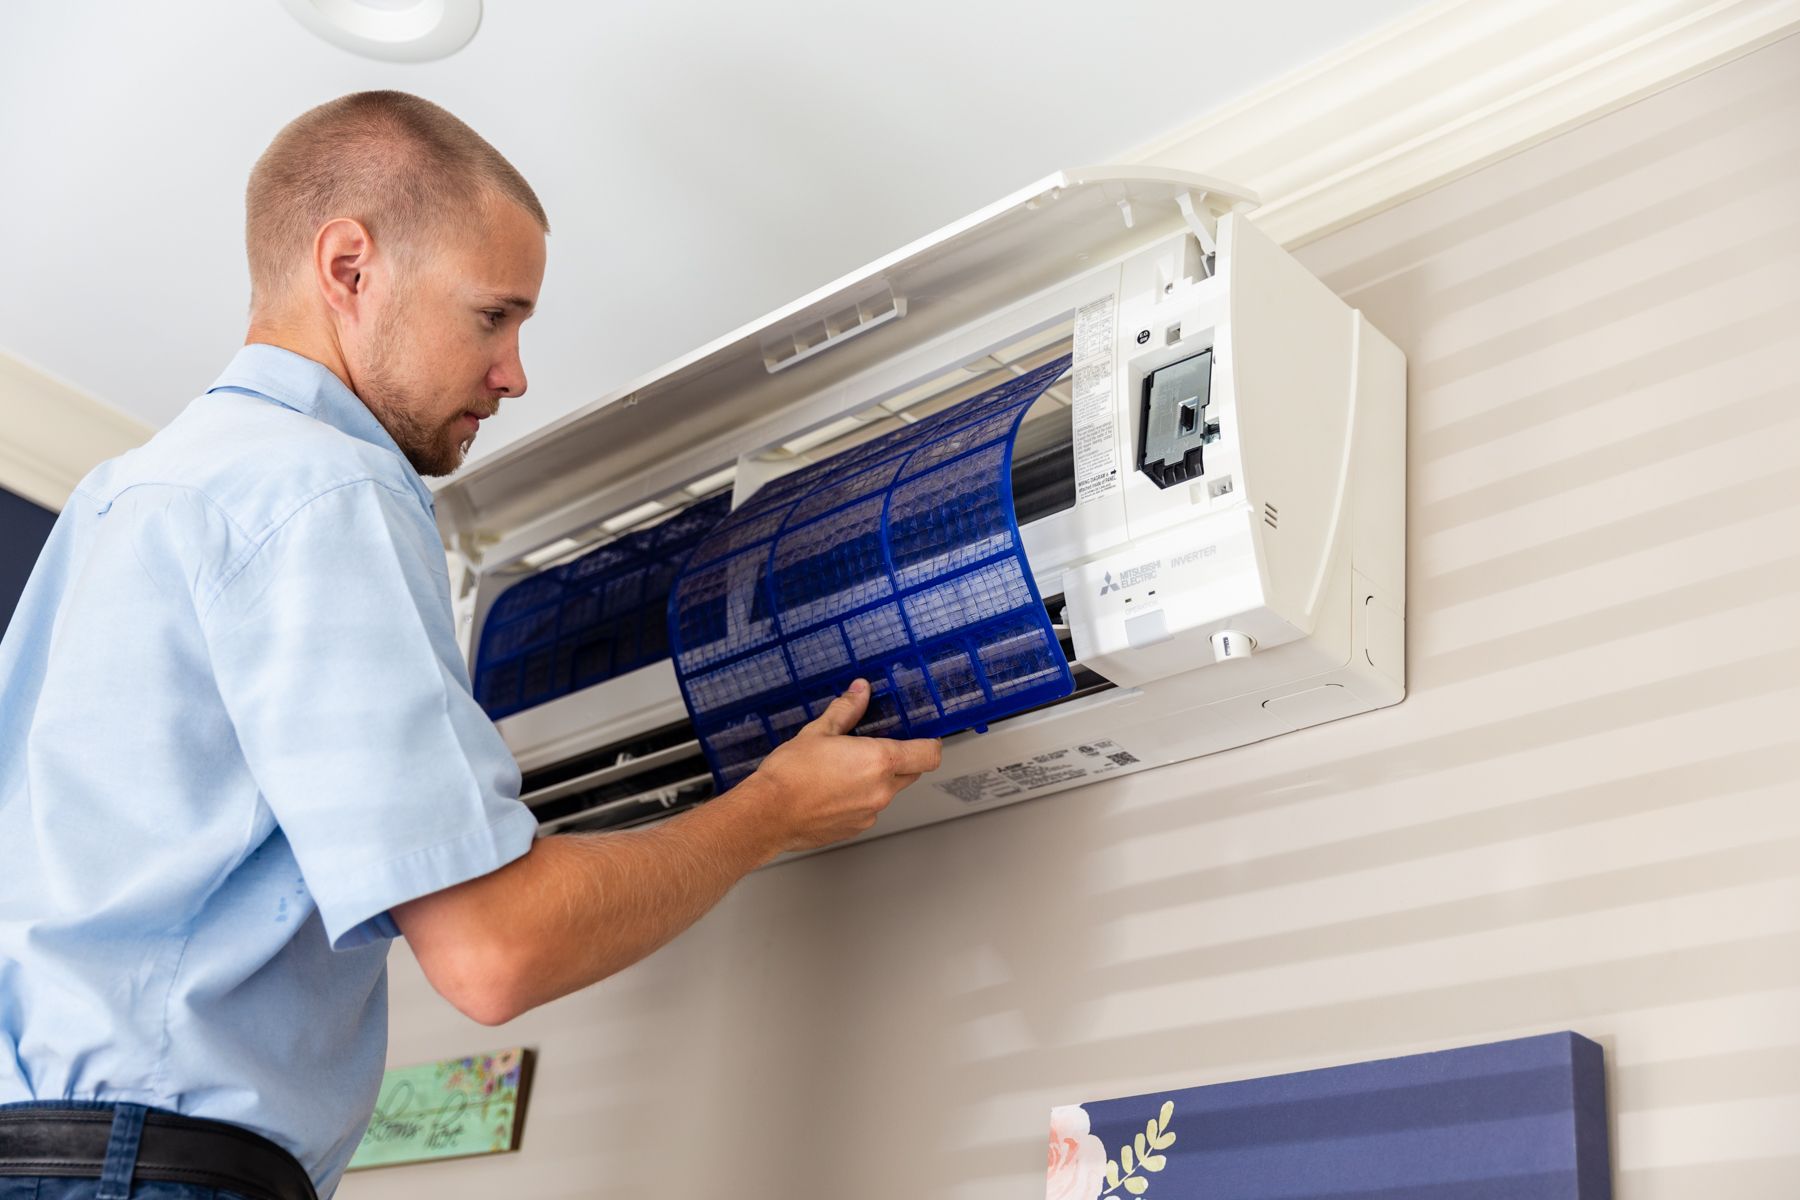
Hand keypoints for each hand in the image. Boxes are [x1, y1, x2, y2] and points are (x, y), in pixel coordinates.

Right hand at [731, 679, 942, 856]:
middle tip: (873, 748)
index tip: (923, 737)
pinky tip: (834, 790)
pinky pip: (869, 809)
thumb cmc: (789, 776)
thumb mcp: (818, 732)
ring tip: (843, 770)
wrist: (767, 815)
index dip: (930, 744)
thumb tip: (859, 692)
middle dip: (900, 760)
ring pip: (888, 792)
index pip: (929, 754)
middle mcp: (881, 790)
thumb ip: (846, 710)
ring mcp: (870, 813)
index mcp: (879, 761)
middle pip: (911, 772)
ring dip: (876, 780)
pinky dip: (859, 799)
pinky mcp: (856, 828)